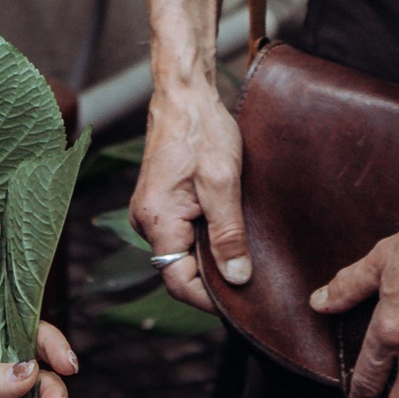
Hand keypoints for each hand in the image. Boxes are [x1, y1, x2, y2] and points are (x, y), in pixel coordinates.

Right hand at [132, 80, 247, 311]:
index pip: (178, 282)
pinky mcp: (161, 203)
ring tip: (244, 252)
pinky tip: (229, 230)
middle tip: (252, 279)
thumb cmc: (202, 130)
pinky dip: (205, 237)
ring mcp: (152, 212)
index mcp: (157, 221)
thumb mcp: (223, 183)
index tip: (243, 302)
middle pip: (179, 271)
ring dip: (211, 256)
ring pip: (183, 252)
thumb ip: (228, 234)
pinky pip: (182, 233)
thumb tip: (236, 279)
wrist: (185, 95)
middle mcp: (146, 222)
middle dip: (214, 278)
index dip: (211, 298)